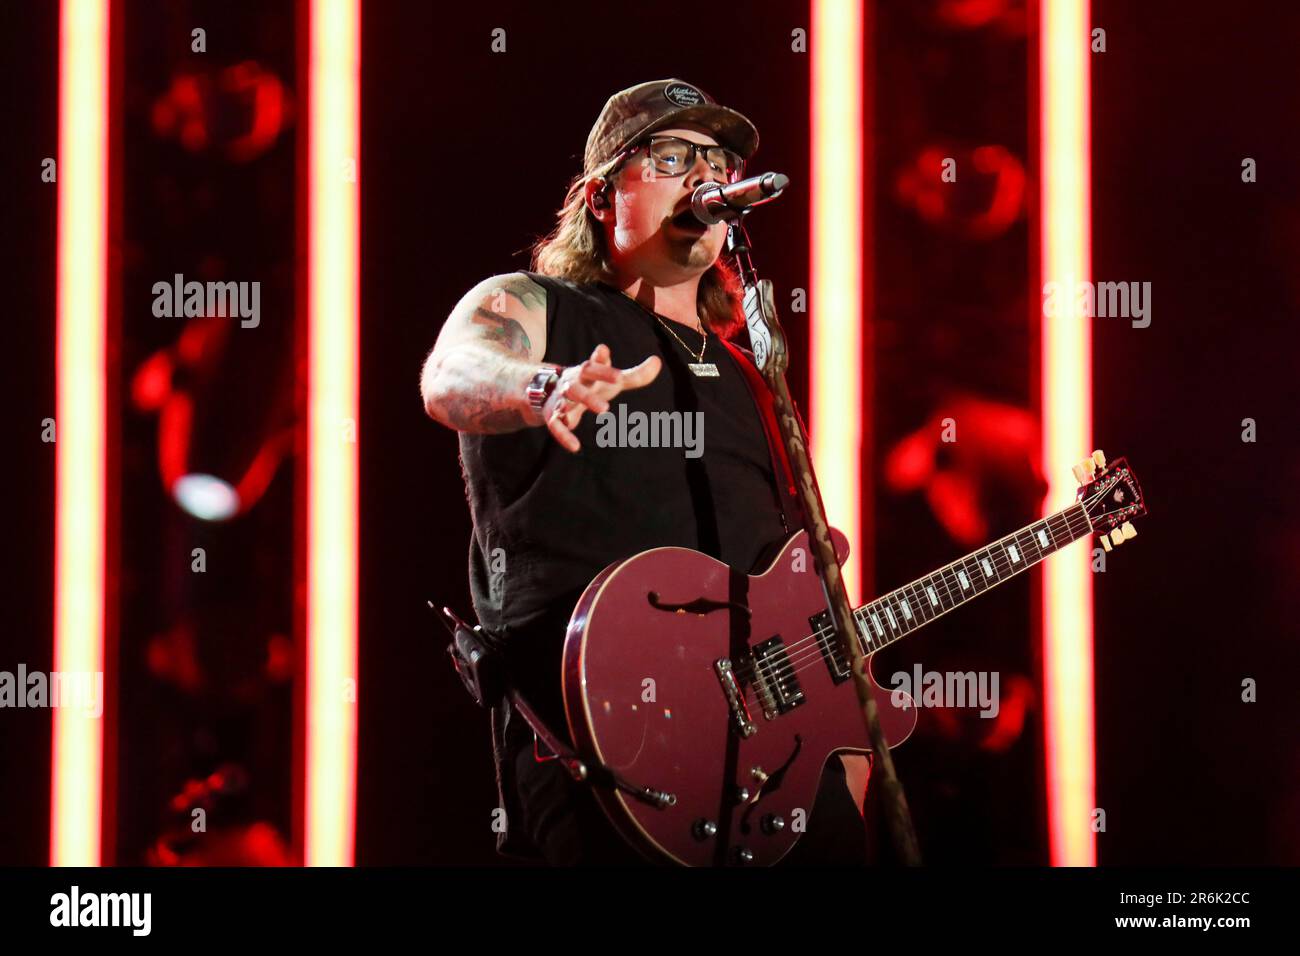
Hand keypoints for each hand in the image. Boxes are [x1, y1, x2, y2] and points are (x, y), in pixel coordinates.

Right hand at [542, 344, 661, 452]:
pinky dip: (563, 436)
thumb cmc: (591, 384)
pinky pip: (555, 425)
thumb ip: (635, 375)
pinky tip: (575, 447)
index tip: (603, 351)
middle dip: (589, 394)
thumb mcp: (612, 379)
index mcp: (587, 372)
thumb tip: (657, 362)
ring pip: (566, 401)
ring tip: (601, 412)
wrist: (551, 390)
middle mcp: (573, 383)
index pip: (593, 365)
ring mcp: (562, 399)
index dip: (599, 361)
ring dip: (579, 406)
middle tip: (606, 406)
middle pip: (577, 385)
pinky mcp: (553, 415)